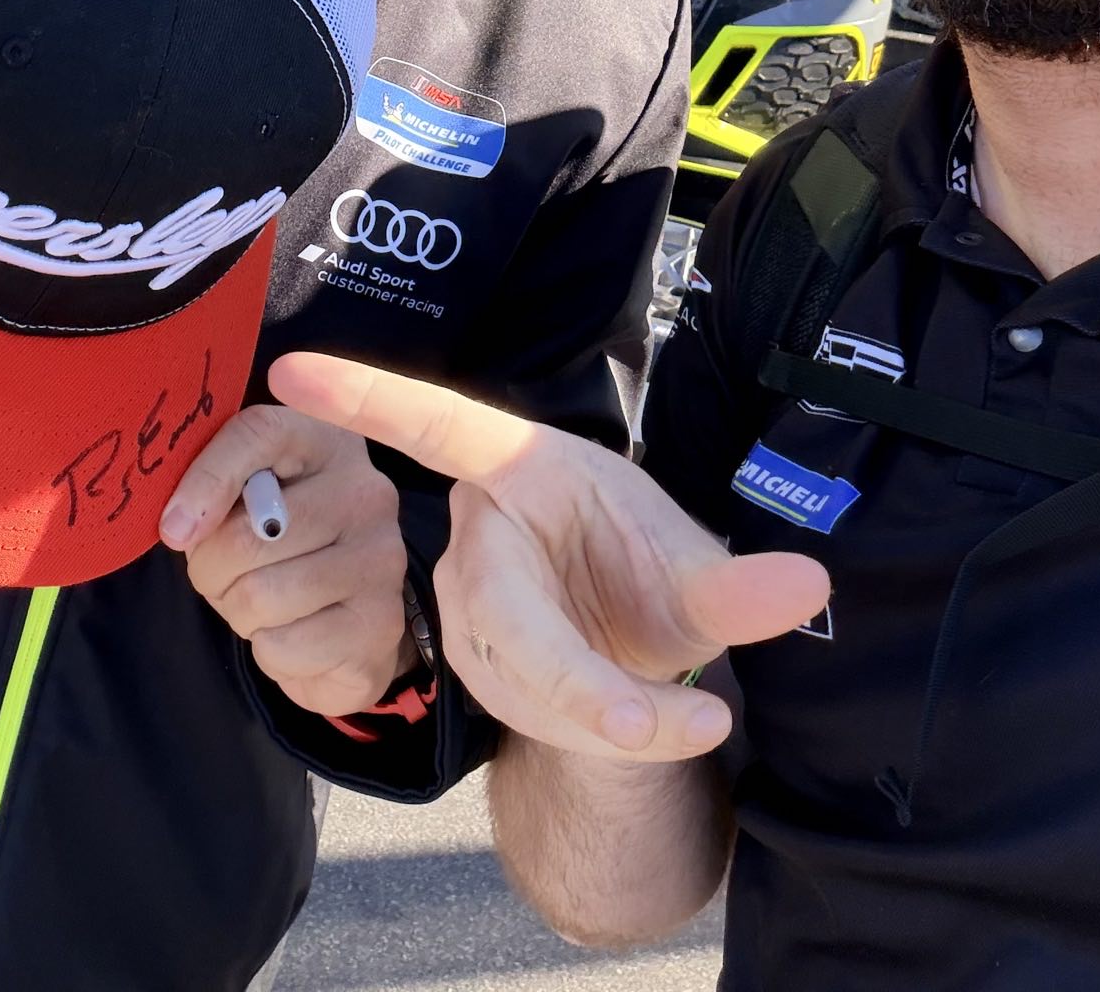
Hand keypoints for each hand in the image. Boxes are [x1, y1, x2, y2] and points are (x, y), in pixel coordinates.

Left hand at [161, 404, 413, 719]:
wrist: (353, 622)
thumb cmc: (284, 548)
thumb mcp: (250, 500)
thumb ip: (216, 490)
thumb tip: (179, 525)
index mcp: (326, 441)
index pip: (260, 434)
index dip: (207, 479)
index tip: (172, 529)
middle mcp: (366, 491)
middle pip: (247, 536)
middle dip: (210, 570)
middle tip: (221, 575)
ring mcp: (381, 557)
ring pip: (259, 596)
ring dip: (238, 612)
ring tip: (263, 602)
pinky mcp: (380, 622)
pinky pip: (282, 646)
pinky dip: (269, 650)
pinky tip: (293, 632)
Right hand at [269, 352, 826, 763]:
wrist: (632, 638)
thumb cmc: (645, 568)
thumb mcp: (697, 566)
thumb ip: (742, 585)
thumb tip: (810, 581)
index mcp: (520, 469)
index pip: (436, 424)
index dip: (365, 396)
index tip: (289, 368)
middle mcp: (481, 537)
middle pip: (502, 610)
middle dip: (574, 677)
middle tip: (651, 727)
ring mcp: (471, 609)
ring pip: (519, 675)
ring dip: (603, 714)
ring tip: (690, 722)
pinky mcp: (477, 669)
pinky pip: (529, 708)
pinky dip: (597, 730)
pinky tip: (654, 727)